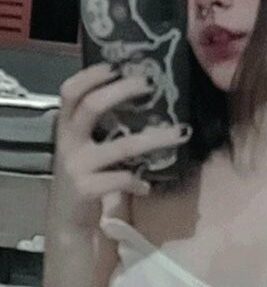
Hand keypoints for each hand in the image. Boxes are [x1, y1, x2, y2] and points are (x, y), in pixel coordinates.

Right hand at [53, 63, 191, 227]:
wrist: (67, 221)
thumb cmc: (84, 178)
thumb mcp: (84, 149)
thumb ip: (99, 128)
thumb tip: (136, 98)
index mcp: (67, 129)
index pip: (70, 93)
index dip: (90, 76)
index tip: (116, 66)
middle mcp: (68, 143)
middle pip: (91, 107)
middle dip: (122, 91)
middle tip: (149, 84)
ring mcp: (77, 166)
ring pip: (121, 146)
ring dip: (155, 139)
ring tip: (179, 134)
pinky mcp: (87, 189)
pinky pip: (122, 179)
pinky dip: (138, 182)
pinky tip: (146, 187)